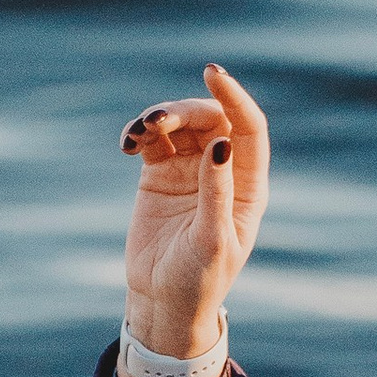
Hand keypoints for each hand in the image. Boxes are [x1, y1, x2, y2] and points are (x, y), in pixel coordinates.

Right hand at [118, 63, 269, 365]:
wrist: (162, 302)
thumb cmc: (198, 280)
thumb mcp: (211, 240)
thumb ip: (217, 191)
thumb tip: (221, 142)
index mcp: (247, 186)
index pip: (248, 129)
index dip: (234, 98)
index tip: (213, 74)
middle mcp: (221, 171)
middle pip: (211, 118)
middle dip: (185, 109)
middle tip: (156, 121)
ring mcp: (189, 169)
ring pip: (179, 123)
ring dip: (158, 117)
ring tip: (136, 135)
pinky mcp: (158, 174)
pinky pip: (152, 139)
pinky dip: (139, 132)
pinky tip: (128, 144)